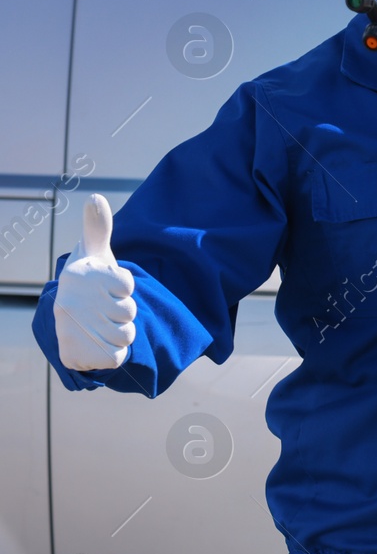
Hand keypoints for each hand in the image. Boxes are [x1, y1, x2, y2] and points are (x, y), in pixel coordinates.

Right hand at [54, 194, 136, 371]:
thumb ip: (98, 227)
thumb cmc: (92, 283)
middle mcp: (69, 301)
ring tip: (106, 325)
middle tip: (108, 309)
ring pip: (126, 335)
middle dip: (125, 312)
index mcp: (79, 275)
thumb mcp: (96, 254)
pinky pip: (117, 357)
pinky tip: (100, 343)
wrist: (71, 322)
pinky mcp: (74, 355)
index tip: (112, 286)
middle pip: (129, 311)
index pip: (127, 284)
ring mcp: (69, 330)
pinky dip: (115, 354)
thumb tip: (95, 196)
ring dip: (123, 333)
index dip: (126, 288)